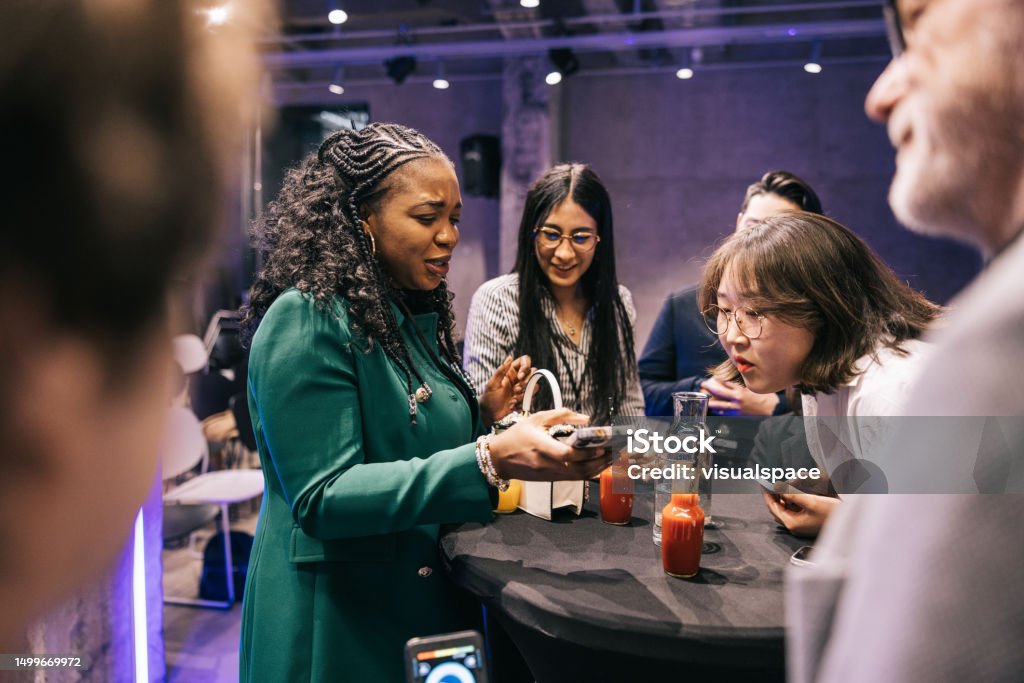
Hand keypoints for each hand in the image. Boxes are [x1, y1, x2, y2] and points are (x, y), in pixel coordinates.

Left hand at [479, 355, 532, 424]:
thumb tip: (510, 357)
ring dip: (523, 395)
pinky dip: (522, 404)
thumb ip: (501, 371)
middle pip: (532, 374)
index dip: (526, 368)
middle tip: (515, 390)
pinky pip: (530, 399)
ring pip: (533, 387)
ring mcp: (521, 389)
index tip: (520, 377)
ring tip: (511, 401)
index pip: (524, 361)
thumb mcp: (492, 384)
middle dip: (526, 384)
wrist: (489, 414)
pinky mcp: (523, 399)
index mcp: (510, 371)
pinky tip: (512, 406)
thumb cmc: (488, 398)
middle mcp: (517, 379)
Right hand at [489, 408, 609, 480]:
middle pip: (580, 468)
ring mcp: (551, 475)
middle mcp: (547, 464)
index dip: (586, 453)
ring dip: (600, 468)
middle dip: (601, 460)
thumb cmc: (516, 436)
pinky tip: (601, 465)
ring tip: (614, 457)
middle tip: (618, 450)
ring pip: (581, 476)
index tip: (601, 446)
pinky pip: (576, 478)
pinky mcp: (552, 480)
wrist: (499, 459)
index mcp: (541, 447)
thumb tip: (585, 418)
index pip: (567, 454)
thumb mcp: (536, 418)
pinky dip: (591, 473)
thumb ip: (561, 415)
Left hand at [700, 377, 779, 415]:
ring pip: (720, 405)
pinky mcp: (738, 415)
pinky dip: (720, 411)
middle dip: (710, 388)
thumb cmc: (765, 398)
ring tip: (705, 399)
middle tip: (703, 384)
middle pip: (720, 393)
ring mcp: (736, 408)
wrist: (771, 410)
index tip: (712, 377)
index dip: (718, 380)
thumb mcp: (754, 388)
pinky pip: (726, 413)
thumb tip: (734, 382)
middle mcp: (737, 399)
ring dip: (712, 401)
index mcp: (741, 391)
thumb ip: (743, 386)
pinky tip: (715, 410)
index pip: (726, 384)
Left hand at [760, 490, 839, 537]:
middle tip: (770, 483)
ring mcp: (800, 526)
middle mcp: (794, 526)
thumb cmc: (831, 513)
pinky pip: (793, 511)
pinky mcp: (806, 523)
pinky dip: (790, 502)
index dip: (767, 494)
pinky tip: (792, 494)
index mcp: (792, 523)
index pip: (773, 507)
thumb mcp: (810, 501)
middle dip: (773, 496)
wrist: (849, 523)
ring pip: (785, 510)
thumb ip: (791, 493)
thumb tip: (776, 486)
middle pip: (777, 509)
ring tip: (781, 487)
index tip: (762, 483)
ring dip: (782, 498)